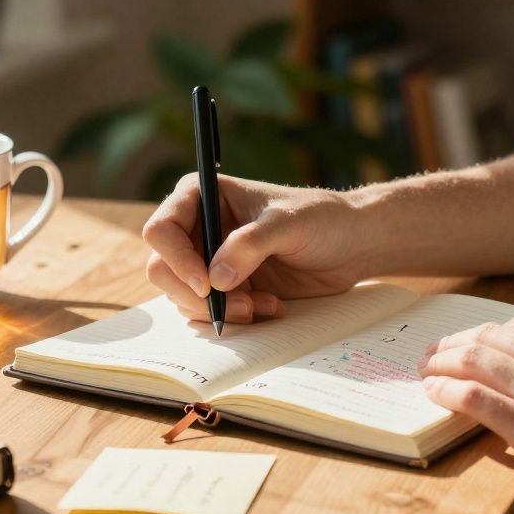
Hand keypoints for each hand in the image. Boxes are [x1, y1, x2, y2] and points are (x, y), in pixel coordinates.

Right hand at [142, 174, 368, 323]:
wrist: (351, 245)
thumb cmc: (322, 219)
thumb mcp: (289, 224)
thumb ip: (250, 245)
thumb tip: (215, 278)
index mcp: (202, 195)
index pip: (162, 229)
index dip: (177, 259)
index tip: (207, 284)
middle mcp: (198, 227)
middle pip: (162, 268)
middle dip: (196, 294)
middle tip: (238, 305)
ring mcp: (209, 259)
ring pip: (182, 296)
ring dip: (219, 310)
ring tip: (261, 305)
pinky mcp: (226, 287)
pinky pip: (208, 312)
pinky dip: (234, 317)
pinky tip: (269, 306)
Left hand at [418, 316, 513, 513]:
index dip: (485, 335)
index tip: (467, 343)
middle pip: (490, 339)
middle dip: (455, 345)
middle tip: (433, 356)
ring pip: (475, 361)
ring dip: (442, 365)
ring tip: (427, 373)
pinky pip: (472, 398)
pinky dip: (446, 392)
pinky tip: (435, 396)